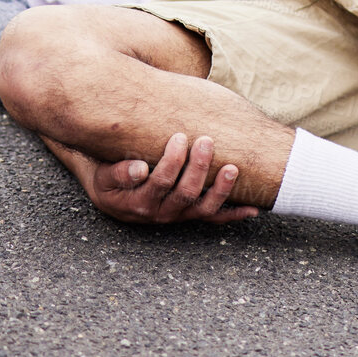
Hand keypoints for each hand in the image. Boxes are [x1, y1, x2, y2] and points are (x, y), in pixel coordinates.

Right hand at [82, 134, 259, 224]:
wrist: (110, 193)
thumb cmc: (107, 177)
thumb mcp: (104, 175)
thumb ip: (119, 173)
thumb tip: (140, 169)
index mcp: (139, 203)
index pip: (159, 183)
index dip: (171, 162)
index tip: (179, 138)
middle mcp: (161, 214)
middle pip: (185, 194)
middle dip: (198, 167)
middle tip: (206, 141)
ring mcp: (178, 216)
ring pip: (204, 208)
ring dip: (221, 190)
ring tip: (232, 168)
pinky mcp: (189, 215)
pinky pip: (214, 218)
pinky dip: (234, 214)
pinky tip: (253, 208)